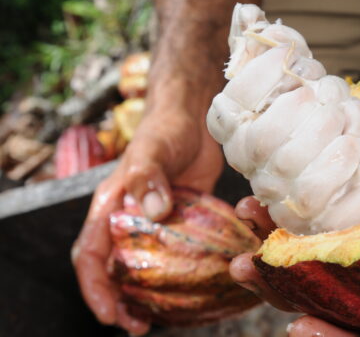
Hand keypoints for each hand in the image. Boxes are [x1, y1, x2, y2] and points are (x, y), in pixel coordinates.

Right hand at [71, 104, 222, 334]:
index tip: (108, 312)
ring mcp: (153, 221)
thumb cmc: (166, 130)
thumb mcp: (153, 150)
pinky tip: (187, 291)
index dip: (94, 286)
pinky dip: (174, 275)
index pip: (90, 253)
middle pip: (112, 268)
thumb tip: (153, 211)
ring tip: (157, 320)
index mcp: (110, 205)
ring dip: (145, 294)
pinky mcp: (178, 220)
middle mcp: (127, 218)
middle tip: (137, 326)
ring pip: (142, 266)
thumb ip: (147, 176)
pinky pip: (173, 254)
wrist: (193, 120)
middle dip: (118, 300)